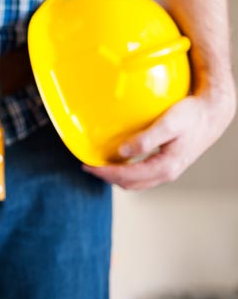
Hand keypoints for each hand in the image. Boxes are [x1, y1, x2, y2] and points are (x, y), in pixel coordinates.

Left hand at [83, 91, 235, 189]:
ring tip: (99, 164)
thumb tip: (122, 151)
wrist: (211, 114)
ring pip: (135, 182)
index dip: (104, 173)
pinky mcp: (167, 165)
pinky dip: (126, 171)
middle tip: (88, 165)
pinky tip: (118, 159)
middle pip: (129, 184)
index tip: (87, 165)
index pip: (127, 176)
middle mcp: (166, 173)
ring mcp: (167, 171)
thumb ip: (146, 138)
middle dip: (107, 177)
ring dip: (116, 176)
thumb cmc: (191, 115)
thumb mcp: (169, 123)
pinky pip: (142, 175)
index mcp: (165, 166)